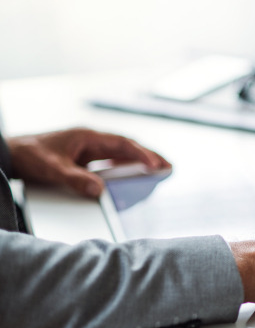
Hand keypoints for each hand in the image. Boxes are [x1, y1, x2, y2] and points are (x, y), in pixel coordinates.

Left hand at [7, 127, 170, 196]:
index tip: (154, 165)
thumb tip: (99, 190)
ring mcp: (88, 149)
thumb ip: (75, 179)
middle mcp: (91, 141)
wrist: (10, 153)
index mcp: (87, 137)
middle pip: (126, 147)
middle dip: (148, 156)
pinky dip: (125, 167)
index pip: (121, 144)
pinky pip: (110, 161)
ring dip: (138, 161)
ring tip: (157, 170)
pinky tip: (132, 175)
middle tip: (167, 166)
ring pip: (120, 154)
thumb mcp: (51, 169)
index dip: (140, 154)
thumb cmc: (28, 155)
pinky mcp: (84, 158)